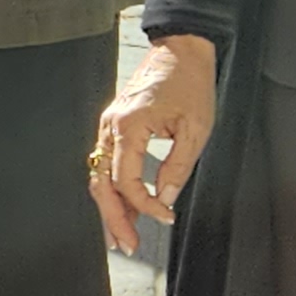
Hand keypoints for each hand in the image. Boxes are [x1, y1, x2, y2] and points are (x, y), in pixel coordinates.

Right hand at [90, 32, 217, 255]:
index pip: (126, 180)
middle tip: (126, 245)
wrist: (180, 49)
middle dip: (113, 217)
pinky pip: (107, 162)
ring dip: (110, 206)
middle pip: (101, 183)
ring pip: (100, 175)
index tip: (165, 217)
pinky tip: (126, 205)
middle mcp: (111, 126)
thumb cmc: (189, 82)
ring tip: (122, 233)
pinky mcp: (115, 124)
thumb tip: (166, 198)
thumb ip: (177, 168)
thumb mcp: (195, 129)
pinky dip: (114, 187)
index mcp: (128, 126)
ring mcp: (109, 124)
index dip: (145, 205)